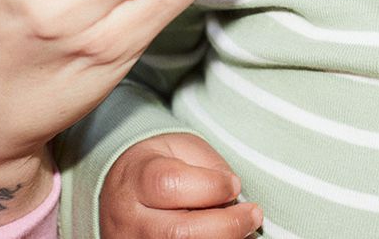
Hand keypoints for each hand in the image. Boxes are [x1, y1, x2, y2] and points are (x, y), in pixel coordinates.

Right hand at [101, 133, 260, 238]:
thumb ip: (209, 167)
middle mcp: (129, 219)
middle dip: (227, 225)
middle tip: (253, 214)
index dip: (211, 186)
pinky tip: (226, 237)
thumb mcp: (183, 148)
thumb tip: (233, 194)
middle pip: (179, 233)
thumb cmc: (160, 165)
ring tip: (243, 228)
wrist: (125, 190)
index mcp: (136, 178)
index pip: (170, 185)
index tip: (234, 184)